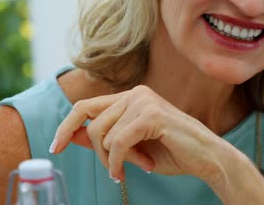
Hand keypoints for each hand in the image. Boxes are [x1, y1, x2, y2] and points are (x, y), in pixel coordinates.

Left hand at [50, 85, 228, 181]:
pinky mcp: (151, 115)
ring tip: (136, 166)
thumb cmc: (174, 152)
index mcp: (132, 97)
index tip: (56, 147)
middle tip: (115, 171)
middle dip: (97, 153)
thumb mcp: (132, 148)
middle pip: (91, 122)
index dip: (67, 126)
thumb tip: (75, 136)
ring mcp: (144, 101)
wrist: (207, 157)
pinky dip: (118, 161)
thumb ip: (105, 139)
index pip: (86, 106)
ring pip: (103, 135)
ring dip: (113, 159)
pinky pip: (118, 142)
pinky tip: (134, 169)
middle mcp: (136, 93)